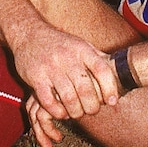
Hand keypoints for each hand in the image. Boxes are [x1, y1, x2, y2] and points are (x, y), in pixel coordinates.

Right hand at [12, 24, 120, 139]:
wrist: (28, 33)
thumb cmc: (58, 42)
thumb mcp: (79, 43)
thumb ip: (97, 57)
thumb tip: (120, 70)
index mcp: (81, 49)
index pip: (102, 69)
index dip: (110, 88)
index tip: (112, 101)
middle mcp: (67, 57)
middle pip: (86, 89)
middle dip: (92, 106)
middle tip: (92, 111)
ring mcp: (50, 67)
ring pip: (69, 98)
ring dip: (76, 112)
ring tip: (77, 113)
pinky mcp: (36, 77)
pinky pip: (49, 101)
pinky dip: (58, 112)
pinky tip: (61, 113)